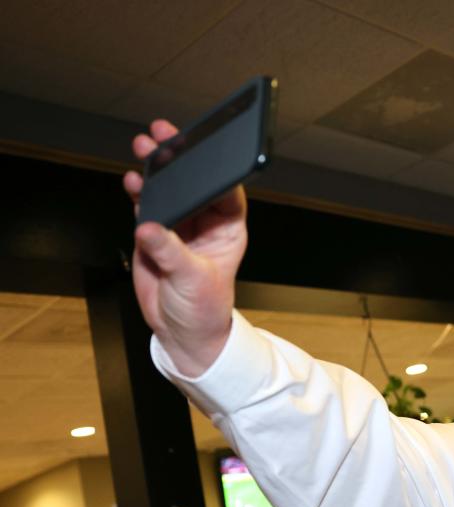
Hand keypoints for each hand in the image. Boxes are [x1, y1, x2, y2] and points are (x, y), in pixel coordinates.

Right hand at [123, 119, 245, 376]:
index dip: (214, 168)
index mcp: (228, 231)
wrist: (181, 332)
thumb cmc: (204, 308)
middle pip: (193, 183)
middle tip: (164, 135)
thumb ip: (170, 252)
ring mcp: (178, 227)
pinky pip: (147, 206)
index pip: (225, 192)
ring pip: (168, 190)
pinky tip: (133, 180)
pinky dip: (139, 192)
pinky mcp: (154, 235)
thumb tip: (150, 229)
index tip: (202, 147)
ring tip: (143, 147)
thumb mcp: (193, 280)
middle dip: (179, 159)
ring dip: (156, 169)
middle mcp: (204, 224)